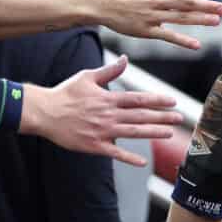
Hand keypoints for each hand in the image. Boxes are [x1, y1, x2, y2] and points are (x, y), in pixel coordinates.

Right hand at [19, 55, 182, 165]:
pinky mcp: (93, 145)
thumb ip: (110, 71)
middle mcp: (108, 115)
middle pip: (140, 116)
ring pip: (132, 133)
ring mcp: (101, 131)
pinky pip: (114, 153)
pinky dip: (129, 158)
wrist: (43, 112)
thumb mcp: (87, 77)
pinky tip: (143, 162)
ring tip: (169, 133)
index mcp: (108, 98)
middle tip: (179, 118)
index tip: (172, 101)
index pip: (138, 99)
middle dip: (162, 117)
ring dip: (152, 133)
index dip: (156, 100)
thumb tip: (126, 59)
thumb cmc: (65, 93)